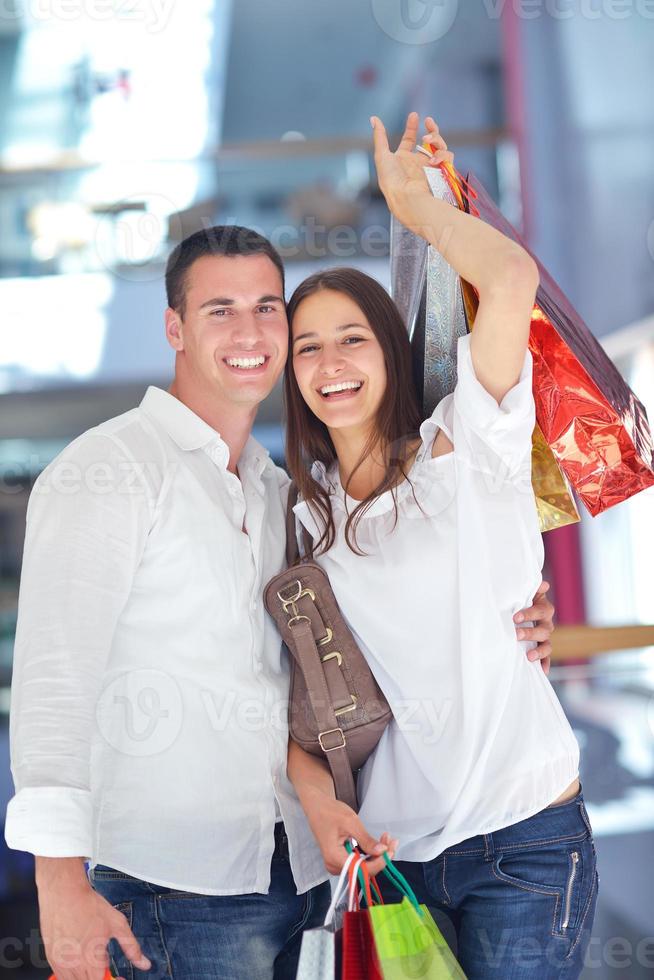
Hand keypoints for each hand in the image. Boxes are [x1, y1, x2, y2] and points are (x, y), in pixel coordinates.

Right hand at [37, 864, 150, 979]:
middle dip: (100, 976)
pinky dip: (72, 973)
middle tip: (104, 961)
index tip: (119, 977)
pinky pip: (62, 976)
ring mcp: (59, 964)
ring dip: (85, 975)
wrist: (64, 892)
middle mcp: (74, 967)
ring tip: (91, 957)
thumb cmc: (89, 906)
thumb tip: (144, 963)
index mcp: (92, 961)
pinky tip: (79, 955)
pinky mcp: (50, 958)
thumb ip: (131, 947)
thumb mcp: (117, 924)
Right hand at [303, 787, 397, 876]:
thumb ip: (366, 839)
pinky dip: (370, 853)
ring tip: (386, 839)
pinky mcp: (340, 860)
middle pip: (364, 870)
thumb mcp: (350, 822)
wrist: (317, 807)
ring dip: (377, 855)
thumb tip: (382, 852)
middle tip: (391, 840)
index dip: (379, 862)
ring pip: (363, 867)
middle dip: (380, 857)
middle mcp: (334, 866)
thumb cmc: (330, 812)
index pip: (362, 870)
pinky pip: (358, 862)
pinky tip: (378, 843)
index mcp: (334, 858)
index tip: (391, 848)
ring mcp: (337, 865)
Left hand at [370, 111, 453, 230]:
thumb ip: (380, 137)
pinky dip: (442, 154)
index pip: (409, 139)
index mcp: (403, 159)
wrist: (407, 198)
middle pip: (430, 140)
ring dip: (436, 139)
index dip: (412, 127)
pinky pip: (448, 157)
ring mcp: (431, 167)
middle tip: (428, 121)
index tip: (414, 115)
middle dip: (432, 129)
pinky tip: (432, 159)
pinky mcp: (441, 172)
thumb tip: (373, 118)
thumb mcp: (382, 156)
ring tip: (428, 140)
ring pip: (441, 146)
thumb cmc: (392, 180)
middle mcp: (417, 162)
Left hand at [514, 579, 554, 673]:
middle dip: (530, 633)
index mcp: (544, 608)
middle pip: (543, 630)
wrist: (520, 610)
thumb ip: (534, 588)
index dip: (530, 614)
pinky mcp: (541, 648)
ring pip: (547, 645)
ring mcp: (545, 637)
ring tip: (529, 657)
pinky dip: (545, 664)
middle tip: (516, 635)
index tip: (516, 617)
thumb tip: (544, 584)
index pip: (541, 611)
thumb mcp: (526, 592)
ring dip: (539, 651)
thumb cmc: (521, 599)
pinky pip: (546, 658)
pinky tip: (542, 672)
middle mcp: (547, 623)